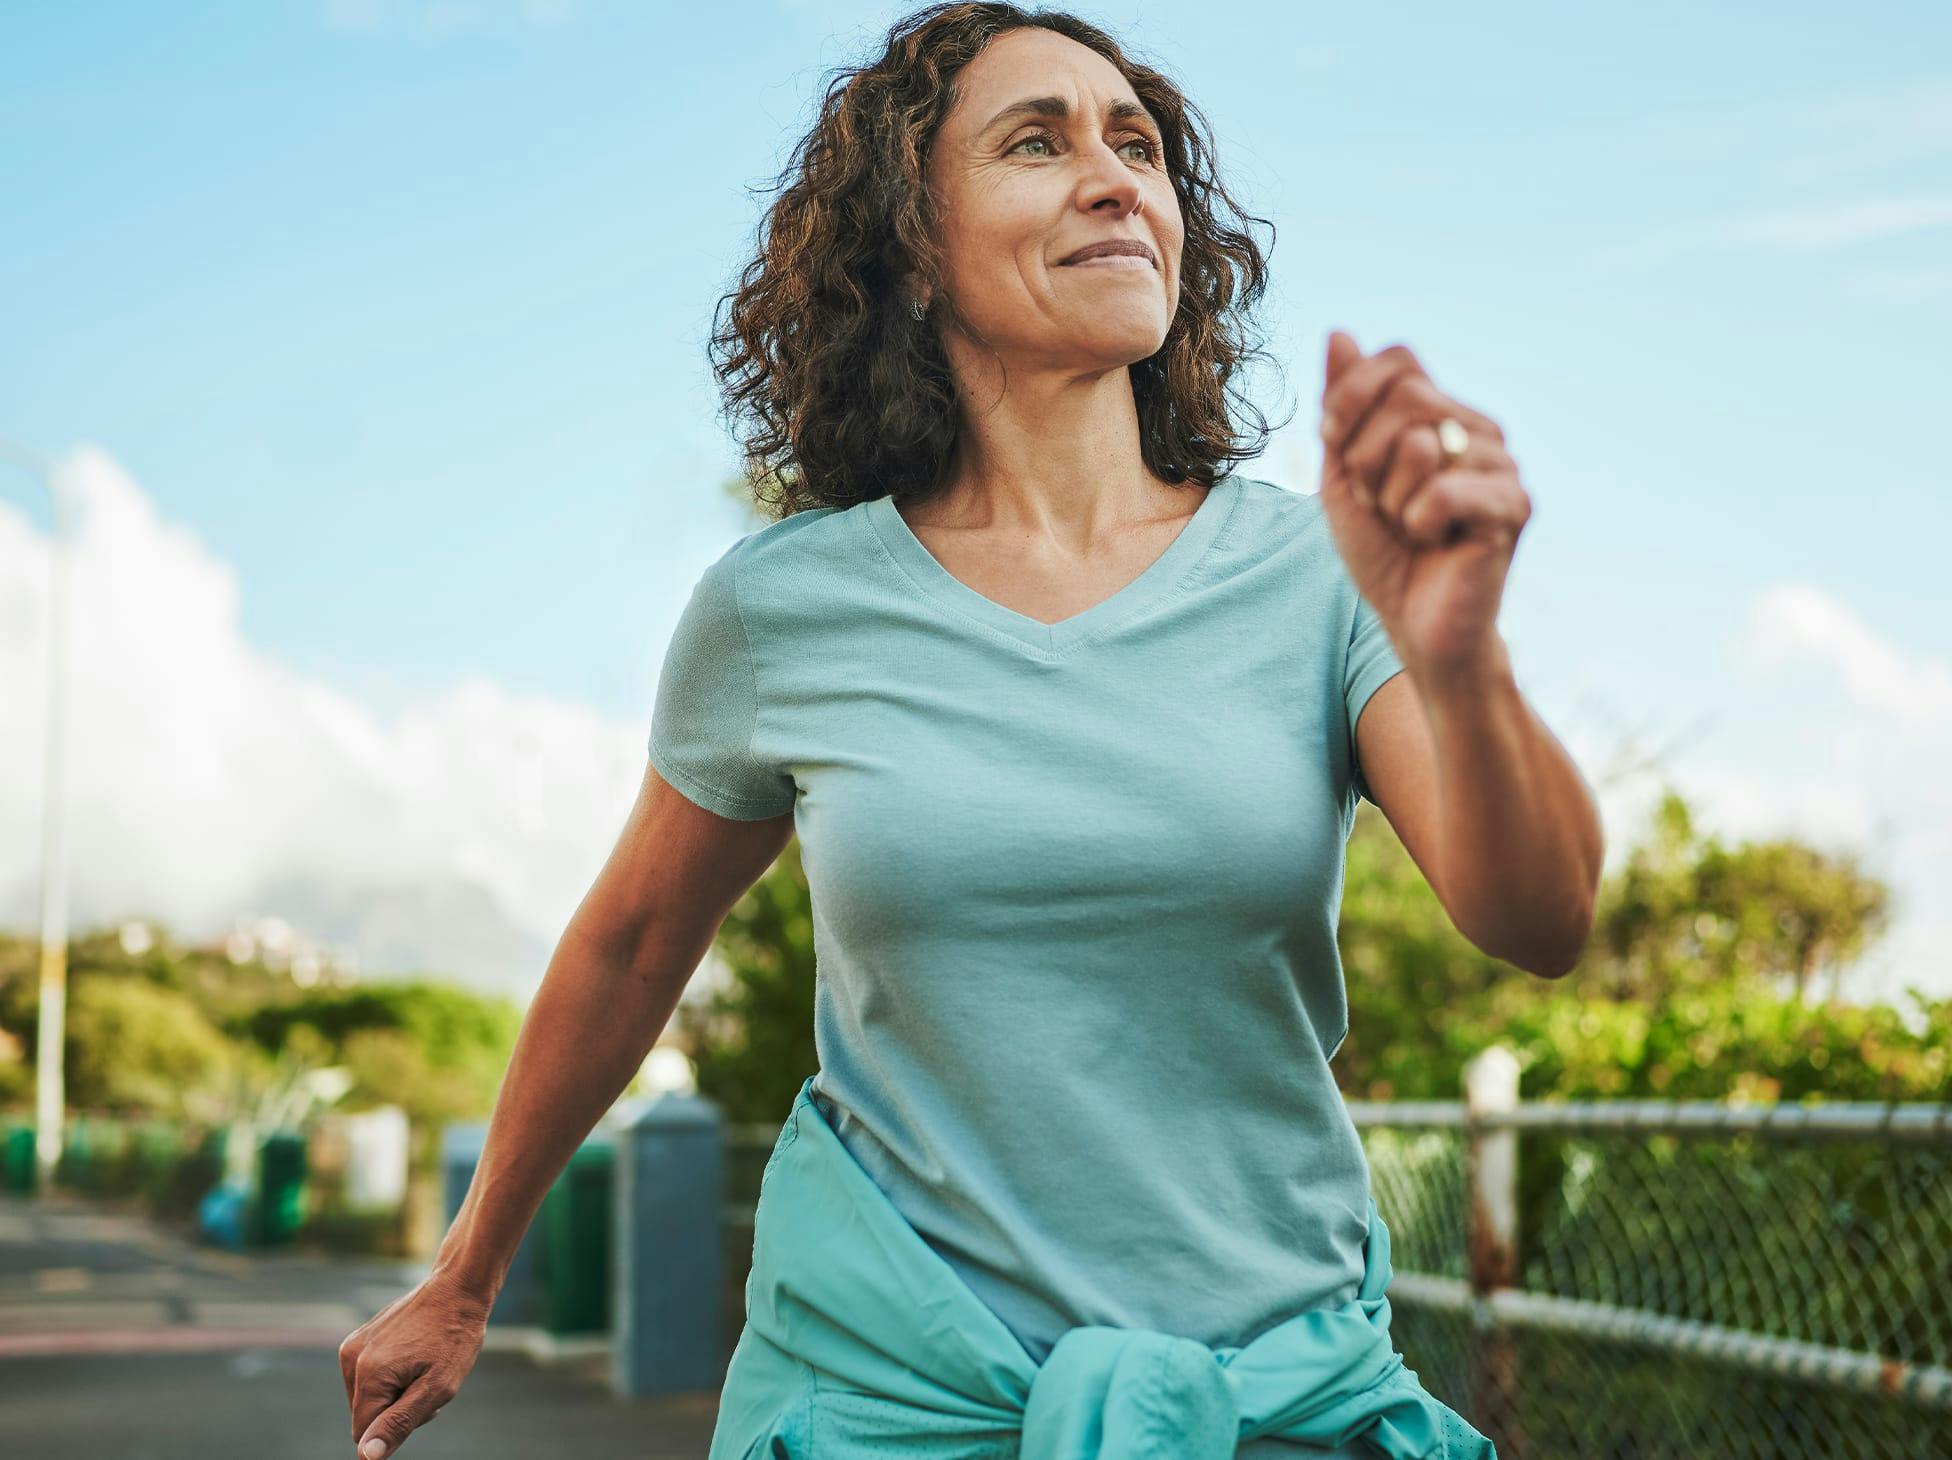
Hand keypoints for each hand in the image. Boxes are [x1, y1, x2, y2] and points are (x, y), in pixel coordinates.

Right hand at [338, 1269, 489, 1458]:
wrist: (458, 1288)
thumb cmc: (455, 1338)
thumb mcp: (438, 1388)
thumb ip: (399, 1423)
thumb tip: (366, 1456)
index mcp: (368, 1374)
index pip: (364, 1432)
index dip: (397, 1427)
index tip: (425, 1405)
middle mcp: (352, 1358)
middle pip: (366, 1415)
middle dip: (397, 1409)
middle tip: (430, 1383)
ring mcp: (353, 1345)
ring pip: (367, 1398)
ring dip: (396, 1393)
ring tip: (425, 1368)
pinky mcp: (359, 1338)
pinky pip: (368, 1378)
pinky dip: (391, 1377)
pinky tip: (415, 1357)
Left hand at [1316, 329, 1529, 681]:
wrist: (1416, 626)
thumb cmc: (1383, 552)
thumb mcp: (1343, 474)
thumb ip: (1341, 407)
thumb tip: (1339, 333)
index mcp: (1443, 414)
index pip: (1398, 359)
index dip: (1352, 397)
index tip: (1336, 446)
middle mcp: (1481, 429)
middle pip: (1405, 395)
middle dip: (1365, 457)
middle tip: (1378, 503)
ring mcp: (1503, 464)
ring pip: (1418, 443)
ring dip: (1389, 497)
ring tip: (1409, 526)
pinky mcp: (1514, 506)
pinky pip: (1440, 492)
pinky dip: (1417, 525)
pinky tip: (1436, 542)